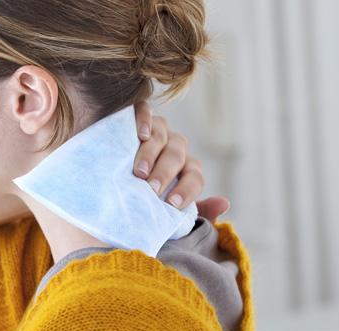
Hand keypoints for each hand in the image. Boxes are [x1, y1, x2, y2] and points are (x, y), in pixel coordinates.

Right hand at [132, 101, 229, 222]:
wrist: (113, 173)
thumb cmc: (142, 193)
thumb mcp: (166, 206)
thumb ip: (196, 209)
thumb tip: (225, 204)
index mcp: (186, 167)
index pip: (195, 176)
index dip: (187, 190)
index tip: (172, 204)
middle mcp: (174, 146)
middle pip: (176, 156)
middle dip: (164, 174)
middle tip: (152, 190)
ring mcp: (157, 128)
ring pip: (160, 136)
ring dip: (150, 155)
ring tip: (139, 173)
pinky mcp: (137, 114)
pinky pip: (144, 111)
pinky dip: (145, 121)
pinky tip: (142, 135)